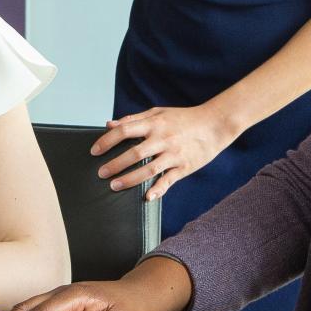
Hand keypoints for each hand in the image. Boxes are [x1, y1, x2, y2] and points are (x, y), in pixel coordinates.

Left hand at [90, 103, 238, 199]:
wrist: (215, 124)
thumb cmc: (184, 118)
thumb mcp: (159, 112)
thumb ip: (134, 119)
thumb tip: (109, 124)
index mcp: (154, 123)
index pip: (125, 131)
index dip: (107, 141)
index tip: (94, 151)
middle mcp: (163, 139)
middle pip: (134, 153)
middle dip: (115, 164)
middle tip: (101, 173)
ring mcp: (174, 154)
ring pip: (148, 169)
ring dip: (129, 179)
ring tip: (114, 186)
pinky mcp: (184, 166)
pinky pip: (169, 180)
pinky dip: (158, 190)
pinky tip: (146, 197)